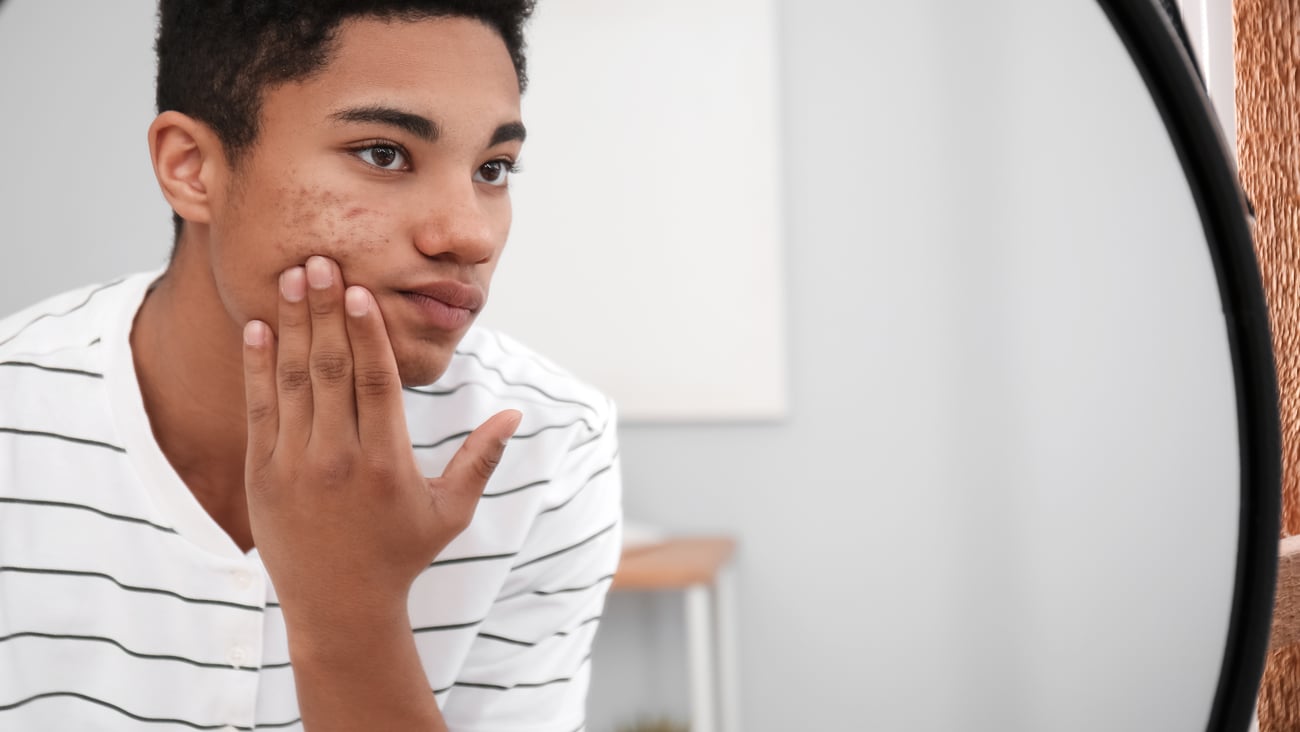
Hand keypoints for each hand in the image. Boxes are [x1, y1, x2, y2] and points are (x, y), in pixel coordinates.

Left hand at [240, 255, 520, 628]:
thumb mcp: (452, 510)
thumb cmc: (402, 554)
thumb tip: (515, 413)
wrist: (339, 607)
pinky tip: (259, 327)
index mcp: (387, 465)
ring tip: (293, 277)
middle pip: (331, 371)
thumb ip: (481, 459)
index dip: (368, 334)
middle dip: (326, 311)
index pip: (376, 384)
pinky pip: (259, 410)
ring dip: (292, 325)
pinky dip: (258, 366)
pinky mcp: (263, 475)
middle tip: (320, 260)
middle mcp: (338, 461)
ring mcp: (295, 467)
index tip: (360, 290)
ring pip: (293, 381)